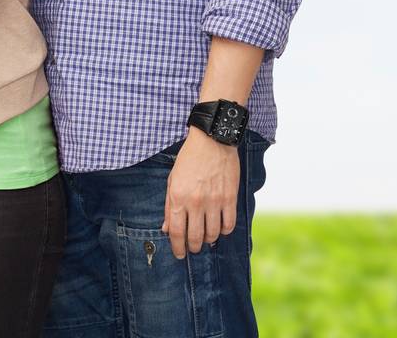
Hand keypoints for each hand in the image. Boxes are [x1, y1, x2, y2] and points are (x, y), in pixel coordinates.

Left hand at [162, 129, 239, 258]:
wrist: (212, 142)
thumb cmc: (189, 160)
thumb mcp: (172, 179)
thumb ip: (170, 206)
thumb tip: (167, 229)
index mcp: (179, 197)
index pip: (177, 232)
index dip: (177, 247)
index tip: (179, 254)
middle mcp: (196, 202)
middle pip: (195, 237)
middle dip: (193, 247)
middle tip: (192, 249)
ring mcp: (215, 202)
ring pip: (213, 235)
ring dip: (208, 241)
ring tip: (205, 239)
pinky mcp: (230, 200)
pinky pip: (229, 226)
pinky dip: (224, 231)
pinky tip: (219, 228)